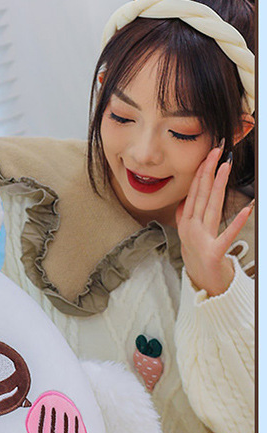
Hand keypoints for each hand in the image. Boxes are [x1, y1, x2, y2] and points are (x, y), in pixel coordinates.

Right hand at [176, 144, 253, 295]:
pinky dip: (237, 223)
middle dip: (209, 171)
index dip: (202, 171)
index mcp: (187, 222)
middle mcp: (192, 228)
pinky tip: (248, 210)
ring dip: (219, 186)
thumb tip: (185, 199)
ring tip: (226, 168)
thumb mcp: (188, 233)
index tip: (210, 154)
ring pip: (212, 208)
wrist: (200, 281)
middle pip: (202, 195)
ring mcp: (201, 240)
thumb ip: (185, 215)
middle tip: (217, 151)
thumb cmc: (197, 255)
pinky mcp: (214, 253)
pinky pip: (227, 235)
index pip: (194, 192)